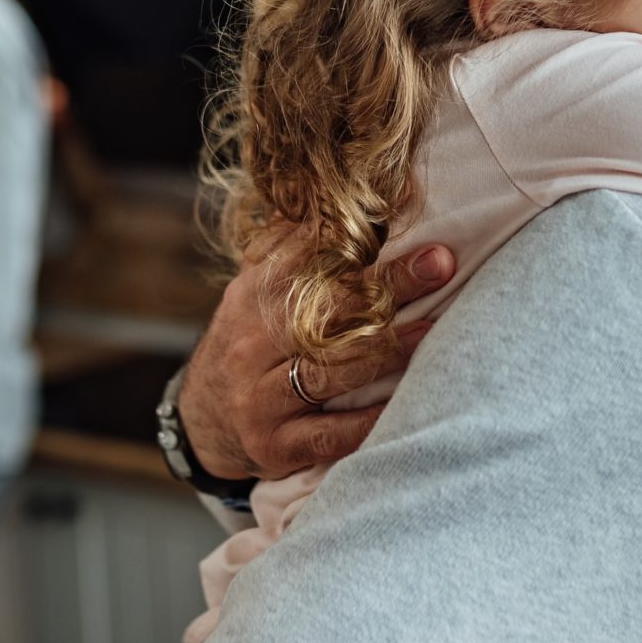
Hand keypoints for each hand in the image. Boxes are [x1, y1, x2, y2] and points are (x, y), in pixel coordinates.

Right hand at [179, 234, 455, 480]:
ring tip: (430, 328)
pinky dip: (367, 421)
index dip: (355, 238)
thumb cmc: (247, 345)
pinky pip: (328, 435)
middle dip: (388, 285)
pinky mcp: (275, 445)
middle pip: (325, 311)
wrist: (201, 423)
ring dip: (384, 350)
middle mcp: (250, 346)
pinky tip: (403, 405)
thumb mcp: (252, 294)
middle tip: (440, 262)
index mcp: (249, 299)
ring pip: (326, 372)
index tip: (407, 215)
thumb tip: (332, 197)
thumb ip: (286, 249)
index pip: (304, 261)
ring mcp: (260, 399)